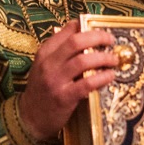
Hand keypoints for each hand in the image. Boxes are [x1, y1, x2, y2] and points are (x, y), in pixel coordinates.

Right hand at [18, 20, 116, 140]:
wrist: (30, 117)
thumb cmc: (42, 89)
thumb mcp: (44, 65)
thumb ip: (60, 50)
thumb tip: (80, 30)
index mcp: (45, 53)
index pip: (66, 32)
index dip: (85, 27)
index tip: (99, 28)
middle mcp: (49, 64)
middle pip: (76, 42)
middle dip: (97, 37)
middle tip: (110, 40)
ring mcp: (55, 81)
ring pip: (83, 61)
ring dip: (103, 58)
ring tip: (113, 60)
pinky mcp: (64, 97)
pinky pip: (87, 84)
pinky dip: (102, 78)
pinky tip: (110, 76)